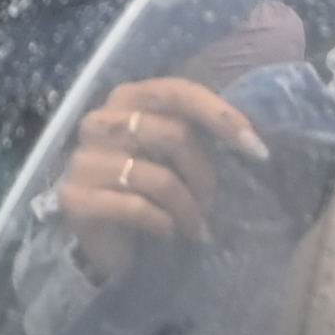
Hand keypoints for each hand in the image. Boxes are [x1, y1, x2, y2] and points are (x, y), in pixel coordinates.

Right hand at [54, 75, 264, 284]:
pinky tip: (169, 233)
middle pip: (173, 136)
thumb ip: (191, 132)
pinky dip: (164, 224)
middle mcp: (99, 123)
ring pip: (159, 179)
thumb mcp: (170, 153)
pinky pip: (137, 208)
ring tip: (197, 228)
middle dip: (203, 176)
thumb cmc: (144, 189)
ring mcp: (84, 161)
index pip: (177, 92)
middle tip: (211, 204)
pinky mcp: (77, 199)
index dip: (220, 115)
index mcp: (125, 99)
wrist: (103, 242)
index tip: (257, 148)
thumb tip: (248, 136)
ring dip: (188, 209)